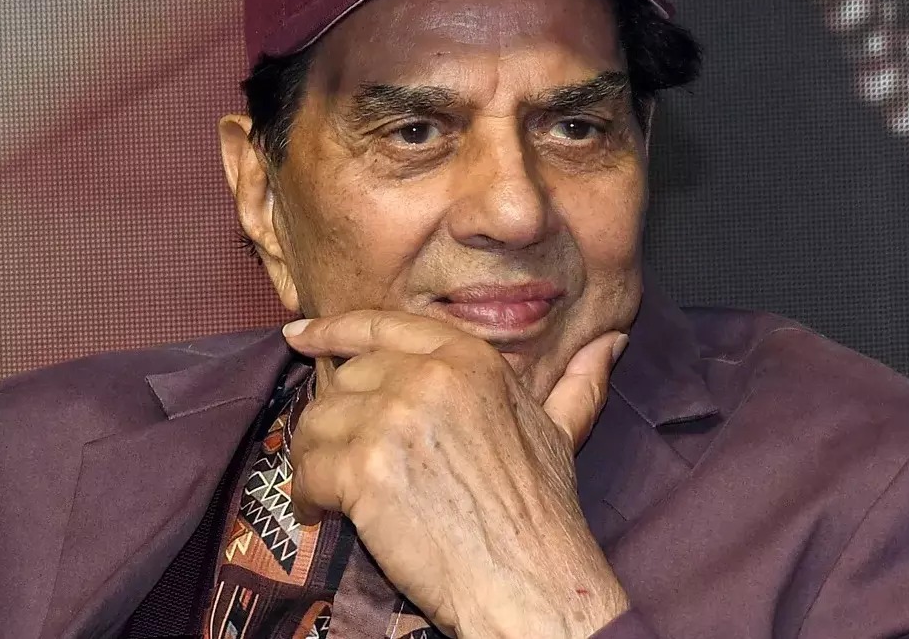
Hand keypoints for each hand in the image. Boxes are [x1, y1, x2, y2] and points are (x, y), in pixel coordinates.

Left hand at [283, 311, 630, 638]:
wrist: (531, 581)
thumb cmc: (544, 516)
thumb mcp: (562, 434)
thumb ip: (578, 383)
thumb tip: (608, 343)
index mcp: (469, 359)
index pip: (383, 326)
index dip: (334, 330)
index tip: (300, 336)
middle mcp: (428, 376)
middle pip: (345, 379)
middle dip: (337, 421)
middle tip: (342, 459)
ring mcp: (394, 419)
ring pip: (318, 421)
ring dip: (317, 459)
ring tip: (333, 492)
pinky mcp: (365, 467)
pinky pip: (308, 468)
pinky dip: (309, 496)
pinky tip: (326, 515)